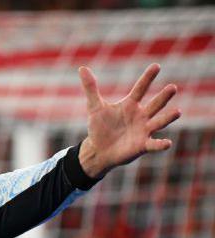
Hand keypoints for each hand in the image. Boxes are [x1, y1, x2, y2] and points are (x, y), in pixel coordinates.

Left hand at [78, 63, 179, 178]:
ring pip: (159, 122)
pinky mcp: (142, 145)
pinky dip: (160, 144)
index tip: (156, 66)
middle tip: (172, 87)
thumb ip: (91, 88)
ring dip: (168, 117)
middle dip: (163, 97)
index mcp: (130, 104)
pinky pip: (154, 145)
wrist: (98, 150)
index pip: (140, 88)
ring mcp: (144, 130)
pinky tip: (167, 143)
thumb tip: (82, 68)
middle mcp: (141, 115)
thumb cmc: (99, 127)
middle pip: (155, 104)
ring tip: (178, 111)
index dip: (147, 78)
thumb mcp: (95, 107)